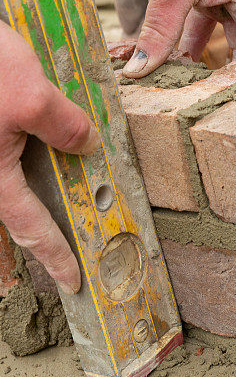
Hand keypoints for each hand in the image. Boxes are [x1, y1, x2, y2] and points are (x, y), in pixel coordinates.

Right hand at [0, 23, 99, 293]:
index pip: (28, 228)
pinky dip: (5, 182)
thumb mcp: (32, 93)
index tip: (72, 282)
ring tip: (14, 249)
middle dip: (15, 250)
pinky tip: (14, 172)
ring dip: (6, 223)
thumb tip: (87, 146)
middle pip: (1, 221)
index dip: (53, 256)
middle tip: (24, 279)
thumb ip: (64, 126)